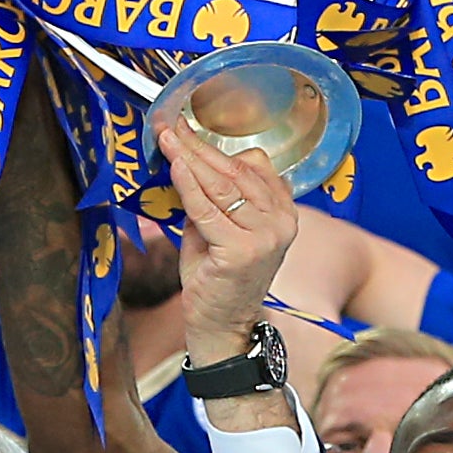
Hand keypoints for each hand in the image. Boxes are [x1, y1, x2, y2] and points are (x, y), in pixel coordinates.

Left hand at [158, 119, 296, 363]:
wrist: (222, 327)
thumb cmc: (218, 278)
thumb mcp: (222, 230)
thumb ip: (215, 200)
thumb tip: (188, 163)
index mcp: (284, 213)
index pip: (254, 165)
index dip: (219, 144)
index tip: (189, 127)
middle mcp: (282, 222)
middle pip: (236, 171)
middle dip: (199, 146)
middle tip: (171, 125)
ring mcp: (265, 236)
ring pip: (221, 186)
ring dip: (190, 158)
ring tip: (167, 137)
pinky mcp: (242, 251)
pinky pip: (207, 209)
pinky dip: (188, 185)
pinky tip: (174, 164)